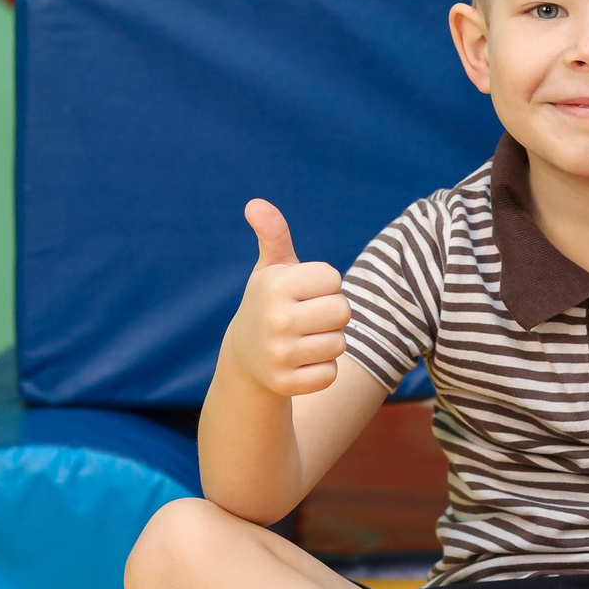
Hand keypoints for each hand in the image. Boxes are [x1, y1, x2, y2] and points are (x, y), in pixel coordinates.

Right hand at [221, 200, 350, 397]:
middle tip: (307, 318)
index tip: (302, 292)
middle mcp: (275, 319)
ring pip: (339, 344)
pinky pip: (330, 373)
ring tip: (303, 339)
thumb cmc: (269, 302)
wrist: (245, 359)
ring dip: (328, 342)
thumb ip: (273, 234)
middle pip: (342, 311)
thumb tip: (255, 204)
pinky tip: (300, 363)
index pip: (333, 278)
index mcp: (275, 285)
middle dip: (331, 313)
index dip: (323, 285)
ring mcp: (279, 355)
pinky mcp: (286, 385)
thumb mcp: (270, 268)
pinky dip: (322, 369)